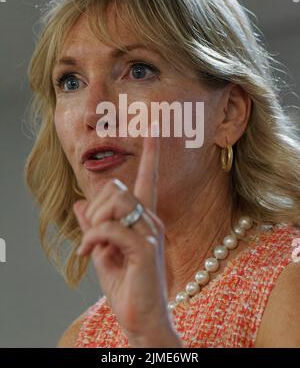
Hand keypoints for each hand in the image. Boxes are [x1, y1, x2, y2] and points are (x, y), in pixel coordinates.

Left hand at [74, 122, 175, 345]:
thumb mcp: (103, 253)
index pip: (149, 179)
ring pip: (117, 202)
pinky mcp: (145, 250)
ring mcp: (151, 234)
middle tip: (89, 233)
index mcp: (144, 220)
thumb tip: (79, 204)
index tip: (155, 129)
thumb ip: (94, 227)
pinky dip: (92, 238)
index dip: (151, 154)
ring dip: (94, 222)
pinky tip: (87, 254)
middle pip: (118, 188)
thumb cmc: (126, 286)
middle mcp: (152, 222)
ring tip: (89, 245)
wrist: (140, 318)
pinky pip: (112, 228)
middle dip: (96, 205)